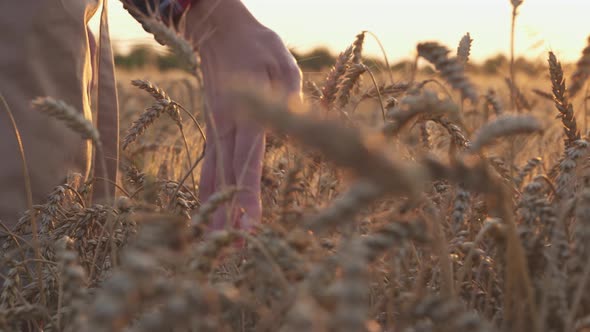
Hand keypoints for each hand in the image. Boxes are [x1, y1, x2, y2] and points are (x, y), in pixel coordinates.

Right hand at [187, 4, 301, 231]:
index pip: (248, 161)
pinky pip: (208, 165)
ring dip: (215, 209)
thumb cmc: (257, 47)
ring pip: (214, 175)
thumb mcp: (283, 64)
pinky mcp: (213, 129)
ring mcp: (216, 128)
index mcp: (248, 113)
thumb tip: (292, 131)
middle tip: (230, 250)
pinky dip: (205, 190)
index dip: (247, 194)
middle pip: (228, 177)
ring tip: (215, 243)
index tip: (247, 224)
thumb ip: (287, 99)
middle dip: (229, 214)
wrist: (219, 30)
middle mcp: (227, 126)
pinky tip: (203, 213)